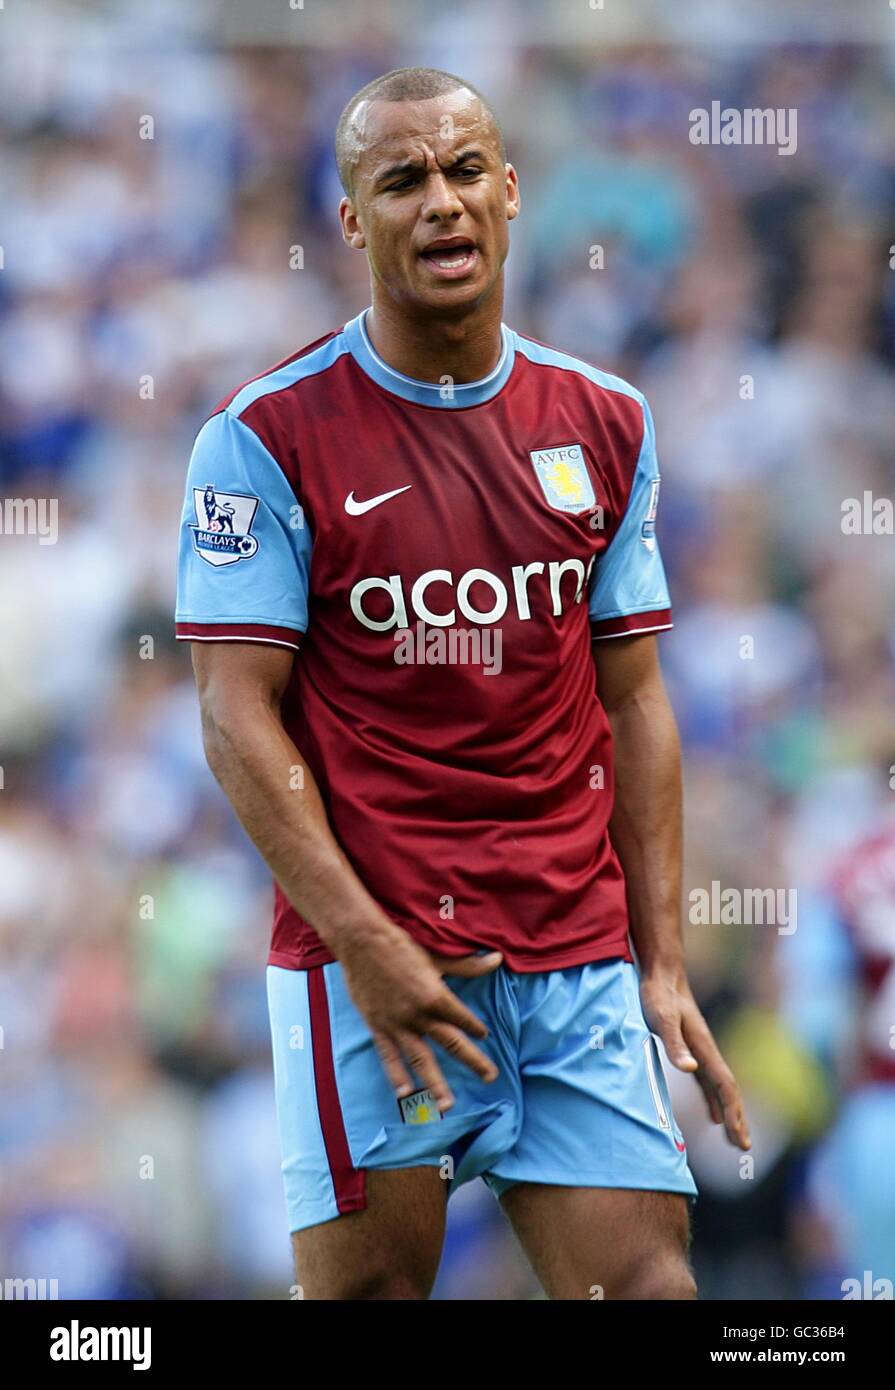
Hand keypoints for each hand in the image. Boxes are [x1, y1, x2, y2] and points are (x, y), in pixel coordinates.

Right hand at [340, 926, 502, 1112]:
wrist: (361, 943)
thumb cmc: (400, 946)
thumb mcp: (438, 956)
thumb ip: (469, 965)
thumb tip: (498, 959)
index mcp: (436, 996)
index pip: (464, 1019)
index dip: (476, 1028)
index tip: (483, 1035)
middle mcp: (420, 1015)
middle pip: (452, 1043)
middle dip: (473, 1061)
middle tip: (491, 1077)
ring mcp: (398, 1024)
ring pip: (421, 1059)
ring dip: (436, 1083)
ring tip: (447, 1105)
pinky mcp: (379, 1027)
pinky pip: (389, 1057)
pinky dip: (397, 1076)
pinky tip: (405, 1094)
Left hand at [639, 968, 751, 1149]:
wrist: (662, 973)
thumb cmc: (659, 996)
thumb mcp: (662, 1019)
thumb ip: (674, 1044)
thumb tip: (690, 1069)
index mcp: (703, 1048)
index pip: (725, 1086)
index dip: (733, 1113)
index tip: (739, 1138)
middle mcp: (706, 1052)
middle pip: (728, 1091)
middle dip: (737, 1119)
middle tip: (744, 1148)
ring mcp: (700, 1051)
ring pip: (720, 1089)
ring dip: (729, 1113)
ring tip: (735, 1138)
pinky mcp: (690, 1049)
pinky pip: (708, 1082)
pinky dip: (713, 1100)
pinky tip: (712, 1114)